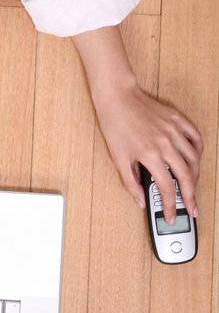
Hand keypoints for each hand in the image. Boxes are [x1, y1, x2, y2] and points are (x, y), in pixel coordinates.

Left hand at [91, 79, 202, 221]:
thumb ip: (130, 182)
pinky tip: (196, 159)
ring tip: (192, 187)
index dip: (170, 206)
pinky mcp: (177, 120)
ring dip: (195, 176)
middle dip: (190, 197)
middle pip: (186, 176)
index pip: (166, 188)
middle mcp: (165, 144)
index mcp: (150, 155)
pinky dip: (199, 150)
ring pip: (194, 159)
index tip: (171, 215)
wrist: (117, 97)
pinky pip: (195, 137)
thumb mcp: (117, 158)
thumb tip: (140, 201)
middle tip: (192, 209)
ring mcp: (174, 131)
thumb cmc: (115, 125)